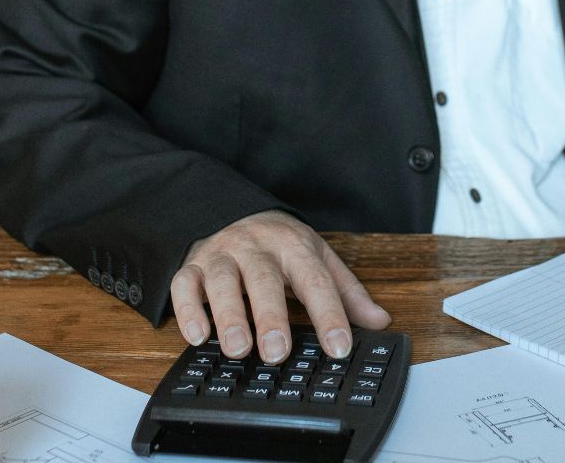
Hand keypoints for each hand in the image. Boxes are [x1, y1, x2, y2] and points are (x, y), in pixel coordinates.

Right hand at [170, 209, 390, 361]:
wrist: (232, 211)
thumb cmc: (279, 244)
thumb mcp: (317, 258)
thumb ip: (347, 292)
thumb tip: (380, 321)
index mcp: (294, 246)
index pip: (315, 280)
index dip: (329, 315)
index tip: (339, 347)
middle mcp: (256, 247)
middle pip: (264, 280)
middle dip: (271, 317)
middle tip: (277, 353)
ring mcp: (222, 255)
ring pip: (222, 281)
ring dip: (229, 316)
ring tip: (238, 349)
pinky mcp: (192, 266)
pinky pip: (184, 285)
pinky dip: (189, 310)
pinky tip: (198, 336)